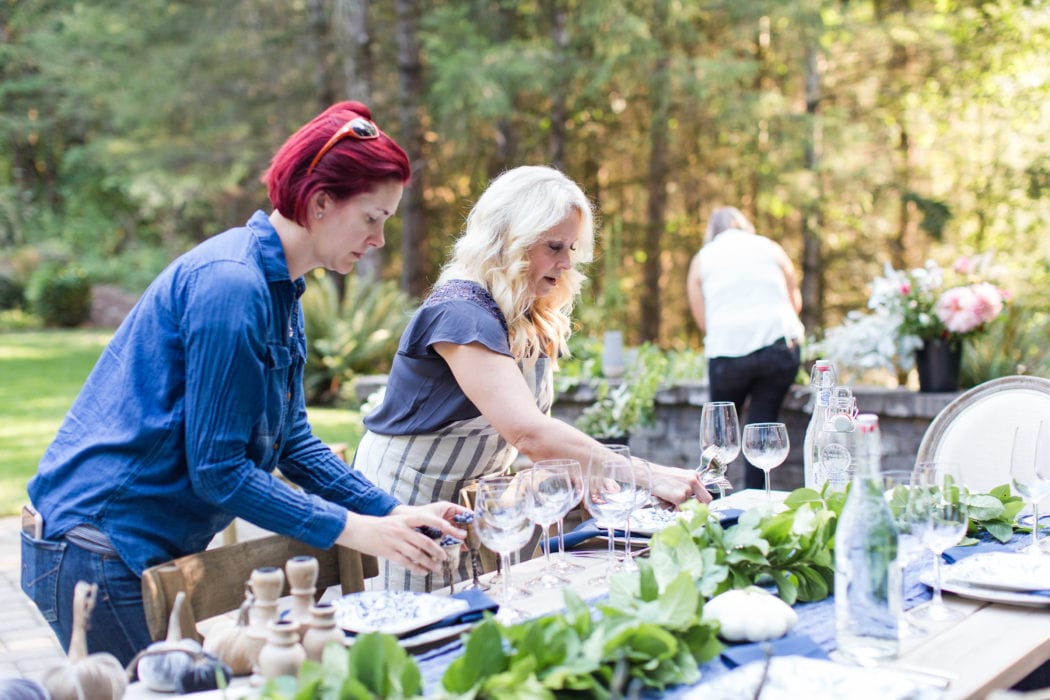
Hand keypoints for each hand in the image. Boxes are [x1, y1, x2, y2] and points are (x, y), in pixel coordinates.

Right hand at [336, 502, 467, 574]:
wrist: (358, 529)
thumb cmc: (378, 526)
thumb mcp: (395, 521)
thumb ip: (410, 527)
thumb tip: (426, 538)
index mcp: (404, 519)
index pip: (426, 518)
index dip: (440, 523)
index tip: (450, 529)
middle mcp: (401, 530)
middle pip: (425, 541)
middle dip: (437, 551)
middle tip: (445, 557)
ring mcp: (395, 542)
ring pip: (418, 554)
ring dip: (430, 562)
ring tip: (437, 568)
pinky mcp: (389, 553)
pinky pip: (407, 563)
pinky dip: (417, 568)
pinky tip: (423, 572)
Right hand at [649, 464, 711, 506]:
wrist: (650, 475)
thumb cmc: (662, 477)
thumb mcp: (680, 477)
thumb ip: (689, 485)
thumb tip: (694, 498)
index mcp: (694, 475)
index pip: (705, 492)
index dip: (702, 501)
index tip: (698, 506)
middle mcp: (693, 481)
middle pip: (706, 500)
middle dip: (701, 507)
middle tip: (693, 510)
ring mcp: (687, 489)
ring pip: (691, 505)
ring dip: (682, 506)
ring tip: (671, 499)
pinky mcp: (680, 497)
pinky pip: (681, 508)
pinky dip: (675, 508)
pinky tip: (668, 501)